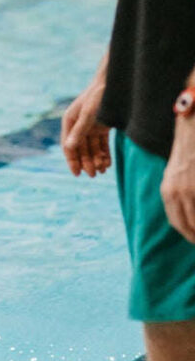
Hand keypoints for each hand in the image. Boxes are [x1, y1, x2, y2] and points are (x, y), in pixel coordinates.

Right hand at [62, 81, 110, 177]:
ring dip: (96, 159)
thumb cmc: (100, 94)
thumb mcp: (88, 113)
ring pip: (92, 148)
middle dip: (87, 162)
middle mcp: (79, 125)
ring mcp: (91, 126)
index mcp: (70, 121)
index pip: (69, 146)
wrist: (117, 80)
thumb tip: (69, 148)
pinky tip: (108, 164)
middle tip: (94, 175)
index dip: (72, 160)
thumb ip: (79, 130)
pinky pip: (102, 144)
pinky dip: (104, 153)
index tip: (77, 173)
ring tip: (103, 170)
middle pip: (81, 149)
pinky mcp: (103, 126)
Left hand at [161, 117, 194, 242]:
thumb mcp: (174, 175)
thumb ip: (177, 194)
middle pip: (190, 225)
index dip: (189, 234)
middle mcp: (178, 193)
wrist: (193, 126)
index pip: (178, 223)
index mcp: (168, 192)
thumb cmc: (189, 149)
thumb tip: (186, 213)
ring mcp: (193, 188)